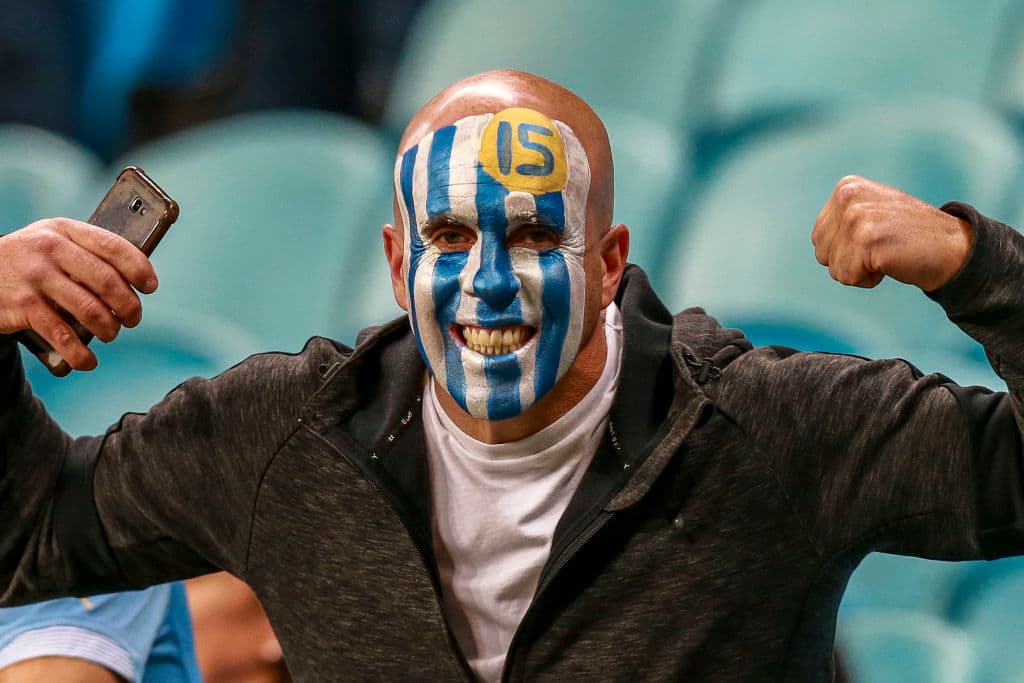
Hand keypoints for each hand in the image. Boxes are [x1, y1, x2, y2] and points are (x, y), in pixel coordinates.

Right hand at [0, 218, 157, 369]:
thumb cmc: (29, 260)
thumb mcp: (54, 241)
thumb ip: (87, 253)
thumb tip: (132, 281)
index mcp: (65, 230)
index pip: (113, 246)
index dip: (139, 268)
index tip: (150, 286)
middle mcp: (50, 249)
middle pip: (108, 282)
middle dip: (129, 307)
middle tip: (132, 318)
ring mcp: (36, 278)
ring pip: (91, 311)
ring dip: (109, 329)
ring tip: (110, 333)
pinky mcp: (23, 307)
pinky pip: (63, 336)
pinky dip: (81, 354)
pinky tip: (88, 360)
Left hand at [812, 176, 972, 291]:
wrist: (952, 247)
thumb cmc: (910, 236)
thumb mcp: (872, 212)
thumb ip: (843, 218)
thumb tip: (817, 241)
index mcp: (847, 187)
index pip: (819, 237)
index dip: (845, 249)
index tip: (875, 239)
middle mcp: (848, 196)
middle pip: (821, 252)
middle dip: (848, 260)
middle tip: (881, 248)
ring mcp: (856, 216)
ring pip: (833, 267)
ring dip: (859, 271)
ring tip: (886, 254)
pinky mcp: (866, 239)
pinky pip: (847, 277)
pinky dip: (868, 279)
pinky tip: (890, 263)